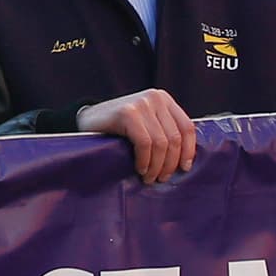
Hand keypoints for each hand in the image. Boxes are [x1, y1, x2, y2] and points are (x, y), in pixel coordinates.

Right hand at [76, 88, 197, 181]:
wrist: (87, 120)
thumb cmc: (119, 127)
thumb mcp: (147, 123)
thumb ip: (163, 131)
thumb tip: (184, 159)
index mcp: (164, 99)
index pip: (187, 127)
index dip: (189, 150)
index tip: (184, 168)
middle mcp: (155, 98)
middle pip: (174, 138)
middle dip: (170, 163)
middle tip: (162, 178)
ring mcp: (141, 104)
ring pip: (161, 143)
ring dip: (157, 166)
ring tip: (150, 177)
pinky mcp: (127, 113)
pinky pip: (144, 143)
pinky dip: (145, 160)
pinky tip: (141, 169)